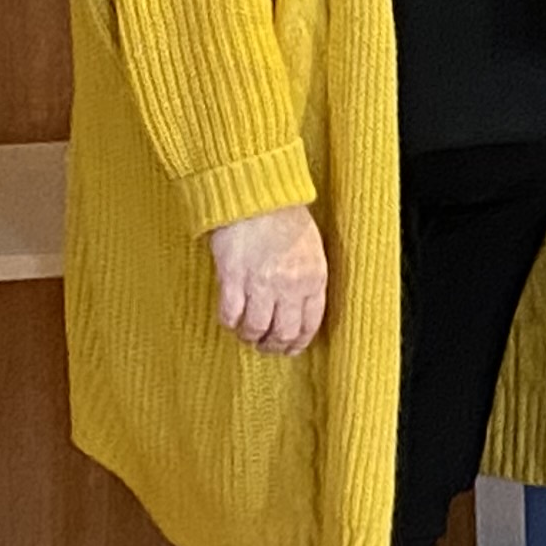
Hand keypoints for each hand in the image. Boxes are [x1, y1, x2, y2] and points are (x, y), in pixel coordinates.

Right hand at [208, 204, 328, 356]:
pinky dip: (230, 323)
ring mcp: (261, 284)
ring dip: (250, 337)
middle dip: (273, 345)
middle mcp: (290, 286)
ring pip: (256, 329)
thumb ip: (308, 279)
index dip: (299, 342)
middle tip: (265, 346)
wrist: (257, 196)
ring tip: (247, 335)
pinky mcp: (233, 279)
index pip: (310, 324)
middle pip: (283, 333)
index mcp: (315, 278)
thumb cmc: (286, 218)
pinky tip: (230, 319)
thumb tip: (299, 307)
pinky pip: (231, 315)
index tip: (290, 349)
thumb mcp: (312, 250)